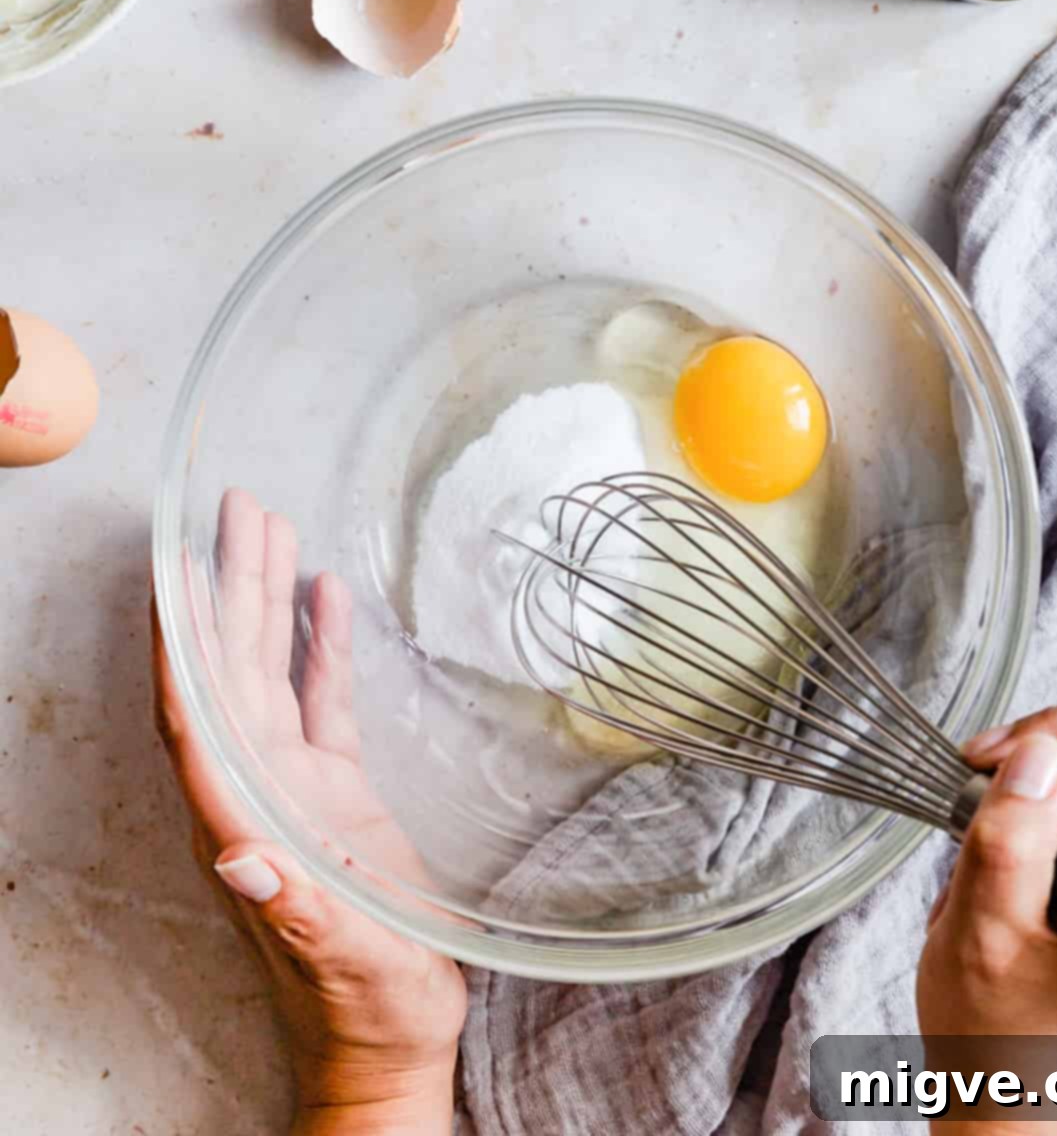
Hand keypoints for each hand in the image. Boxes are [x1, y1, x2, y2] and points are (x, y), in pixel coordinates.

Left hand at [153, 489, 466, 1135]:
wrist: (394, 1034)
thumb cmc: (367, 1006)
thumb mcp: (341, 961)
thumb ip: (293, 908)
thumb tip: (237, 854)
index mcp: (244, 824)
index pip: (194, 717)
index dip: (180, 641)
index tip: (175, 568)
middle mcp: (257, 791)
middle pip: (229, 670)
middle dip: (229, 587)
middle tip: (238, 511)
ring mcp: (297, 785)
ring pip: (270, 672)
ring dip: (266, 601)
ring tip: (271, 529)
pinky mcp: (336, 788)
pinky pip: (321, 699)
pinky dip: (320, 646)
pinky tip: (324, 598)